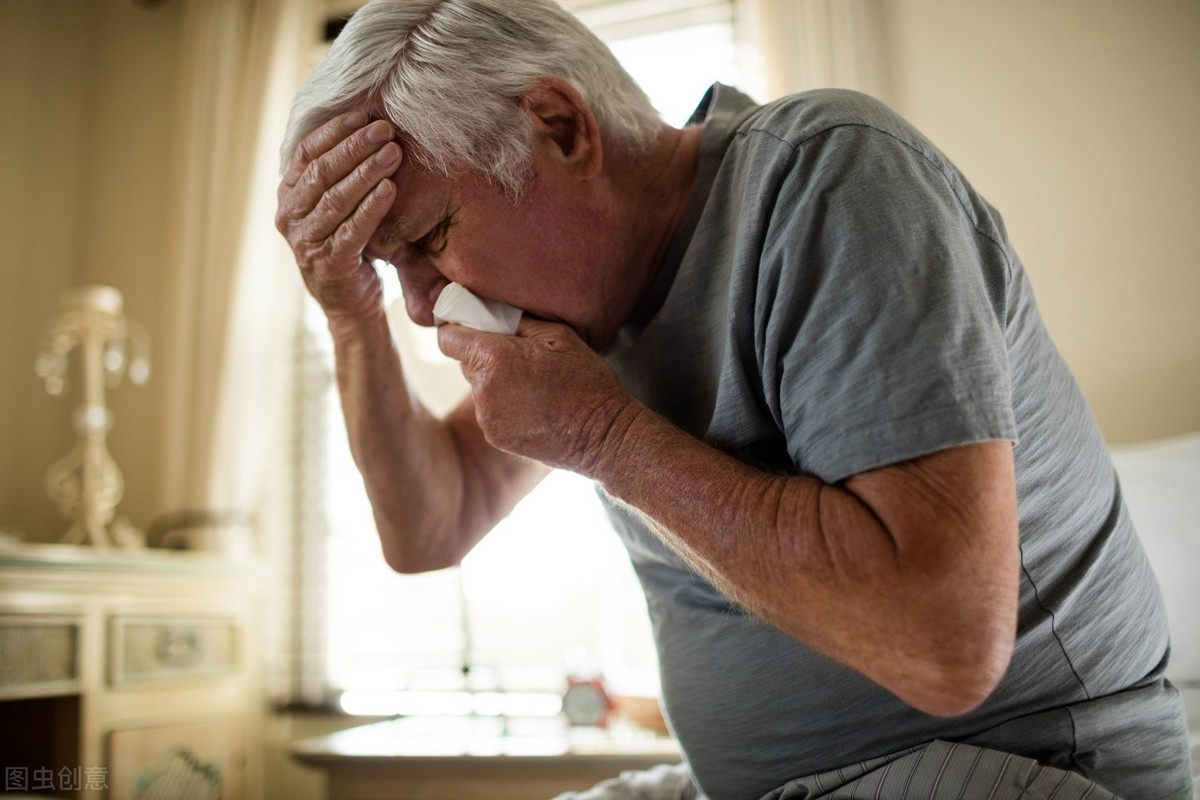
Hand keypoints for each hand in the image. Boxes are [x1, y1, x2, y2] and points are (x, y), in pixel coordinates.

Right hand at [275, 111, 400, 320]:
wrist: (351, 304)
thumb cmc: (348, 246)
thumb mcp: (336, 208)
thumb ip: (338, 176)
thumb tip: (363, 127)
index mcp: (288, 196)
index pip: (306, 153)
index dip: (334, 131)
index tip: (363, 114)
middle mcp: (290, 216)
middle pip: (322, 171)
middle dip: (355, 146)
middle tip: (385, 130)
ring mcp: (306, 241)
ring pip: (336, 198)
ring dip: (366, 171)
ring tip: (393, 153)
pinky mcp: (328, 263)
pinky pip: (352, 229)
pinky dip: (371, 207)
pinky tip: (390, 189)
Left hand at [437, 318, 640, 474]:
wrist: (601, 435)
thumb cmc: (584, 380)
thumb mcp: (557, 335)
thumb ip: (516, 321)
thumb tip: (490, 312)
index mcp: (493, 357)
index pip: (448, 337)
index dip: (459, 329)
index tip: (475, 328)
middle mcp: (482, 389)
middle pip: (465, 362)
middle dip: (484, 356)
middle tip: (520, 357)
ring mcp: (486, 417)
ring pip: (478, 388)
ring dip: (495, 382)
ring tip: (532, 385)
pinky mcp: (494, 437)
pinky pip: (489, 411)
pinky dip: (504, 406)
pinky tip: (533, 406)